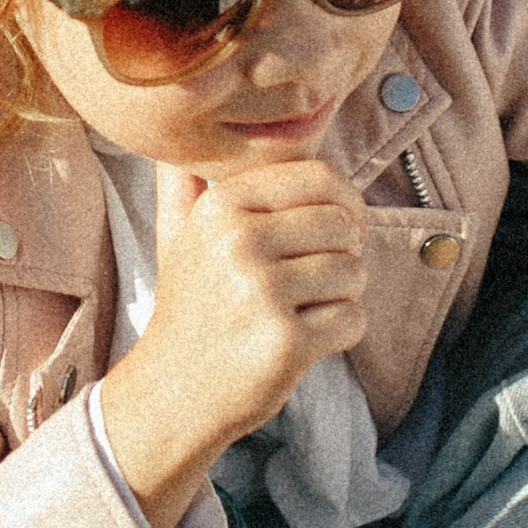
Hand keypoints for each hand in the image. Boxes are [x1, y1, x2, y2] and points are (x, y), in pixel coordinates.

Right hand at [98, 158, 368, 527]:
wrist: (173, 392)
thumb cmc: (190, 307)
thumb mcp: (177, 234)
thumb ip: (185, 179)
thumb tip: (189, 135)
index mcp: (221, 205)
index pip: (318, 176)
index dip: (344, 200)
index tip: (337, 227)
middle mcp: (240, 241)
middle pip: (343, 224)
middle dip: (343, 252)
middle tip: (314, 279)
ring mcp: (262, 292)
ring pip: (354, 271)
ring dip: (343, 294)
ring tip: (305, 308)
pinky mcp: (286, 342)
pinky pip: (354, 318)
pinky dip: (343, 331)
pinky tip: (309, 339)